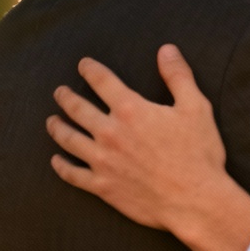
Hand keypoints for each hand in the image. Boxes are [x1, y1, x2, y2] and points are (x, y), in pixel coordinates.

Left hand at [47, 45, 249, 250]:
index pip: (103, 82)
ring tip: (51, 121)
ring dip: (58, 128)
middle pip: (78, 109)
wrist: (194, 201)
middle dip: (66, 97)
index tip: (83, 65)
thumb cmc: (198, 153)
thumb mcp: (195, 108)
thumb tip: (166, 50)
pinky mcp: (103, 186)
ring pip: (69, 140)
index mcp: (131, 110)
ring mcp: (103, 161)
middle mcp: (110, 133)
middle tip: (59, 92)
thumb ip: (178, 76)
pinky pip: (73, 175)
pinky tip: (56, 161)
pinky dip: (61, 166)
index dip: (90, 70)